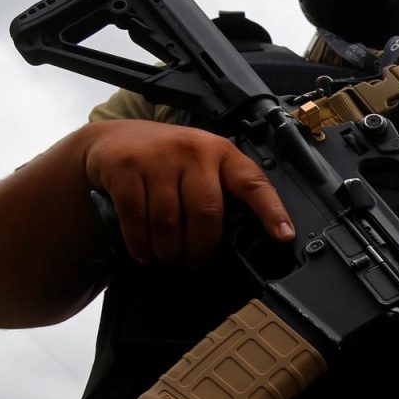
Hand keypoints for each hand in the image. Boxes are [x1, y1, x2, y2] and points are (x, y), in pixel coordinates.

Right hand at [80, 120, 293, 264]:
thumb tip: (245, 238)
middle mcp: (194, 151)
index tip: (284, 236)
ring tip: (169, 256)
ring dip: (169, 250)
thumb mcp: (201, 165)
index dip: (271, 212)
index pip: (253, 184)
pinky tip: (144, 251)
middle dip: (201, 248)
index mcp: (222, 154)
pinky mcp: (126, 168)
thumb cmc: (168, 160)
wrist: (114, 139)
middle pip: (207, 214)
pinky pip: (136, 218)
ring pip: (170, 222)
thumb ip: (222, 192)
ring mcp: (158, 158)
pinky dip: (141, 243)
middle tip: (195, 260)